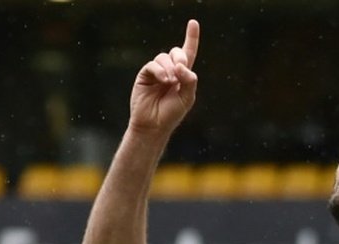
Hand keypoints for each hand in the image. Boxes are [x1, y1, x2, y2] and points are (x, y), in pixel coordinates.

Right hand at [129, 20, 199, 134]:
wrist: (154, 125)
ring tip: (171, 82)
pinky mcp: (145, 74)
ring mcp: (157, 72)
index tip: (193, 23)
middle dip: (181, 57)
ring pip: (164, 57)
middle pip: (177, 52)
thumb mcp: (187, 97)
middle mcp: (170, 71)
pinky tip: (164, 80)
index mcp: (183, 76)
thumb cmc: (171, 114)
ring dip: (170, 68)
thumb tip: (182, 65)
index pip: (188, 53)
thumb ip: (189, 80)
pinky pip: (153, 64)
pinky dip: (160, 70)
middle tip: (182, 69)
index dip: (191, 38)